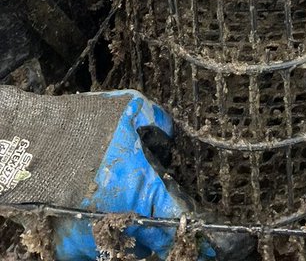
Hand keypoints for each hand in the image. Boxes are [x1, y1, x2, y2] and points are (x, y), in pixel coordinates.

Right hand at [0, 87, 245, 259]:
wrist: (33, 146)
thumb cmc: (84, 126)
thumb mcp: (130, 109)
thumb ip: (157, 121)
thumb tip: (172, 131)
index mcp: (142, 191)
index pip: (181, 219)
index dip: (204, 231)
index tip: (222, 239)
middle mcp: (122, 221)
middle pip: (159, 241)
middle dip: (174, 237)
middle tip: (186, 232)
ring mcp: (95, 239)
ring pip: (132, 249)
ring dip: (145, 240)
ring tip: (155, 227)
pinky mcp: (70, 245)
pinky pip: (102, 250)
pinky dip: (116, 241)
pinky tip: (120, 226)